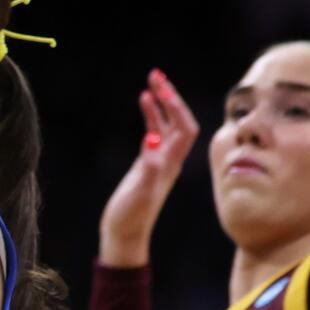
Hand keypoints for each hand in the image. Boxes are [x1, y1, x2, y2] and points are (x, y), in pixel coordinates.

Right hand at [99, 69, 199, 267]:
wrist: (124, 235)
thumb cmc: (131, 217)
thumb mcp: (140, 192)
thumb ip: (148, 167)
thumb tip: (152, 139)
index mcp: (171, 163)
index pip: (184, 127)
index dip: (176, 106)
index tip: (161, 87)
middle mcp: (170, 159)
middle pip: (179, 121)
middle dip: (170, 97)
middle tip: (155, 75)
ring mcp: (159, 161)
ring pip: (167, 125)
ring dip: (162, 103)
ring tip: (150, 83)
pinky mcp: (148, 164)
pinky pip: (154, 133)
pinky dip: (151, 116)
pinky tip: (143, 103)